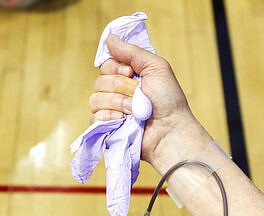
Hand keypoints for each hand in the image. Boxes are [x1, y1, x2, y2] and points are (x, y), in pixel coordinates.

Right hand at [89, 35, 201, 166]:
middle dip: (121, 87)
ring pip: (95, 100)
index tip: (131, 72)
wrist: (170, 129)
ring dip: (118, 104)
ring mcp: (111, 112)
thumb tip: (110, 38)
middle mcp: (117, 94)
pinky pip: (93, 118)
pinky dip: (109, 118)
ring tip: (136, 112)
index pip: (106, 65)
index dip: (116, 68)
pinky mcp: (107, 129)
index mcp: (127, 78)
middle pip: (99, 82)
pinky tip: (123, 121)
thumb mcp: (156, 68)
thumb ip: (133, 52)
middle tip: (139, 95)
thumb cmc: (169, 100)